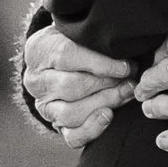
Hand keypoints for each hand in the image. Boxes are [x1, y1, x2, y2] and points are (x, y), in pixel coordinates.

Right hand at [22, 27, 134, 144]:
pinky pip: (72, 136)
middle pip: (71, 87)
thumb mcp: (77, 30)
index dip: (99, 63)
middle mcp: (36, 81)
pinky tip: (109, 116)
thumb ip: (91, 34)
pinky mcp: (56, 126)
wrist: (60, 61)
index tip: (126, 66)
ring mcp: (44, 107)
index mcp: (39, 51)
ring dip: (105, 103)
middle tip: (131, 80)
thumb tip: (119, 42)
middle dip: (107, 84)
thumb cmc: (76, 40)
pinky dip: (92, 129)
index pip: (66, 56)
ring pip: (71, 113)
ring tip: (126, 93)